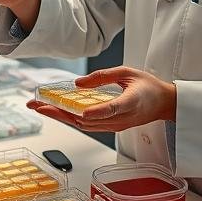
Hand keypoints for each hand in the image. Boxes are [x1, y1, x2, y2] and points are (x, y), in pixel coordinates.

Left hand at [27, 67, 177, 132]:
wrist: (163, 104)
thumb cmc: (148, 87)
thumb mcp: (128, 72)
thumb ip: (104, 76)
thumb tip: (78, 84)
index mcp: (130, 103)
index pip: (111, 110)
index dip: (96, 112)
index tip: (82, 112)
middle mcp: (121, 119)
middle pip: (87, 121)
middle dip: (59, 114)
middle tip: (37, 106)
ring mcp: (115, 126)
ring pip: (84, 126)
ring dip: (61, 117)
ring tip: (41, 108)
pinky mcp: (111, 127)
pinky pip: (88, 125)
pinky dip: (71, 119)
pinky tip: (58, 112)